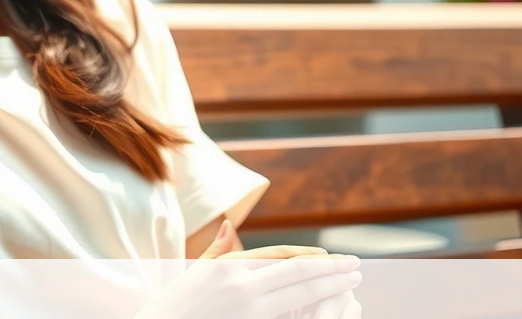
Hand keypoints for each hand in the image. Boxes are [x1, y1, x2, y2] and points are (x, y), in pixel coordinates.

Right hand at [133, 220, 361, 318]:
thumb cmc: (174, 305)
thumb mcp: (194, 271)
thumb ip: (218, 249)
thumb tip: (232, 223)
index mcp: (229, 266)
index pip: (281, 257)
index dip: (311, 258)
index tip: (334, 260)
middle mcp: (241, 285)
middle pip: (297, 274)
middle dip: (331, 272)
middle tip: (358, 269)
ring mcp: (248, 310)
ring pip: (300, 297)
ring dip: (330, 290)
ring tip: (352, 286)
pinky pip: (289, 316)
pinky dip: (312, 312)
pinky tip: (330, 311)